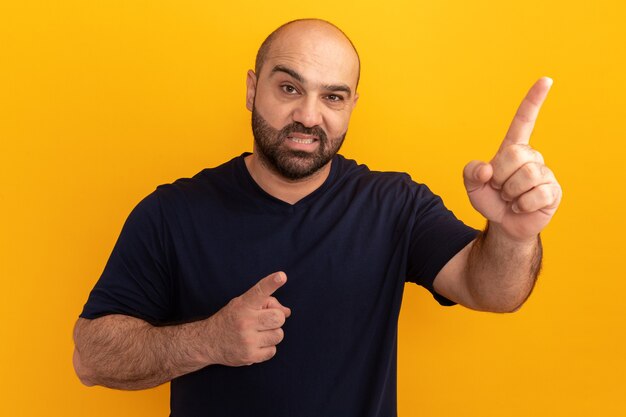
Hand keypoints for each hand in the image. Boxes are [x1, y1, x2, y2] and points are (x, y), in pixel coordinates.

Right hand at [206, 271, 290, 366]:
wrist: (207, 342)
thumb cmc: (231, 319)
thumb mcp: (242, 304)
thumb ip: (266, 302)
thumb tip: (287, 312)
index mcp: (243, 305)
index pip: (259, 291)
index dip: (271, 283)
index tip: (282, 276)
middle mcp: (244, 321)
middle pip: (278, 317)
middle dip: (276, 318)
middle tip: (264, 320)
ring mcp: (247, 340)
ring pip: (279, 334)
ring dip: (272, 334)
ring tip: (258, 333)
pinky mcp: (249, 356)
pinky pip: (273, 350)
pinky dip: (267, 348)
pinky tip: (255, 344)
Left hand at [463, 77, 561, 240]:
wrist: (504, 224)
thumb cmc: (491, 199)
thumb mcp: (472, 185)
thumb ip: (470, 172)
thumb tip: (487, 169)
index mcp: (513, 149)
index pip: (524, 121)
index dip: (533, 101)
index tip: (546, 80)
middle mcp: (532, 157)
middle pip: (515, 154)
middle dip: (500, 176)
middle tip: (500, 188)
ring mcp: (544, 174)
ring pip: (525, 176)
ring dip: (510, 193)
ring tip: (511, 198)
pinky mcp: (553, 191)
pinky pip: (535, 195)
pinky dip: (521, 205)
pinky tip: (521, 207)